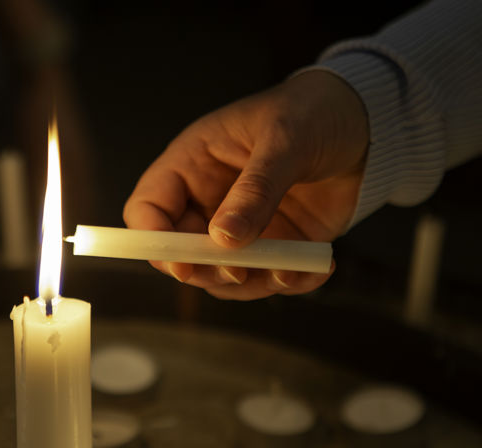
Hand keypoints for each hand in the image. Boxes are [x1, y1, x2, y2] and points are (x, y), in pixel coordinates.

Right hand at [123, 71, 368, 299]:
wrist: (367, 123)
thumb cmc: (313, 113)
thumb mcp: (285, 140)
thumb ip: (255, 190)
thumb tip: (225, 239)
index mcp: (192, 164)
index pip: (148, 207)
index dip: (153, 238)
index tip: (182, 262)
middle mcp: (208, 200)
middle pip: (180, 252)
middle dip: (205, 270)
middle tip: (238, 272)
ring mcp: (241, 226)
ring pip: (221, 275)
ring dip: (250, 284)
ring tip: (288, 270)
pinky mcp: (275, 244)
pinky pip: (267, 278)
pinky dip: (288, 282)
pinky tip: (314, 268)